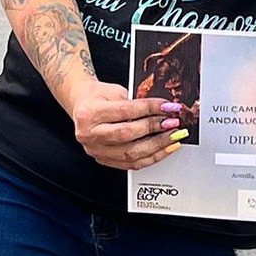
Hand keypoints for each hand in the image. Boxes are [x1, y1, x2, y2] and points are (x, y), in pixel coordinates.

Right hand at [67, 79, 185, 170]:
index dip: (150, 109)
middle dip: (155, 129)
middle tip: (172, 123)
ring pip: (131, 154)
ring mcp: (96, 150)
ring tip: (172, 137)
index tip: (168, 107)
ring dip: (157, 146)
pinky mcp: (103, 160)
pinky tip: (164, 149)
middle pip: (127, 135)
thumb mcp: (114, 91)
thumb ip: (136, 102)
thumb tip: (162, 111)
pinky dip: (151, 157)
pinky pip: (131, 164)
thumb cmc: (97, 97)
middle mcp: (89, 134)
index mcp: (90, 113)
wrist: (83, 106)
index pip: (126, 111)